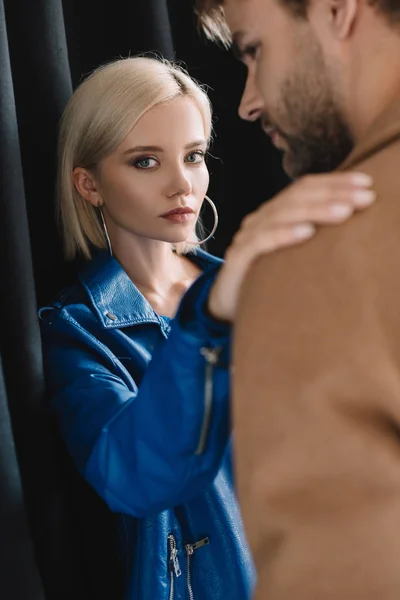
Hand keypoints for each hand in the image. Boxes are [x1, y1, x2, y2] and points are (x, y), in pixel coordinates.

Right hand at [208, 171, 374, 321]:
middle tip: (365, 197)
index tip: (367, 183)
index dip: (335, 182)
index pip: (305, 188)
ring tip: (345, 212)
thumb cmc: (267, 277)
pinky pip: (261, 241)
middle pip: (297, 197)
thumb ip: (312, 235)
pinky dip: (284, 234)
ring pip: (282, 215)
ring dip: (316, 211)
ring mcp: (247, 236)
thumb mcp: (293, 253)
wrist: (227, 302)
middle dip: (334, 194)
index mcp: (275, 213)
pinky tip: (307, 233)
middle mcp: (261, 219)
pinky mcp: (237, 258)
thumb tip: (351, 219)